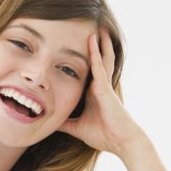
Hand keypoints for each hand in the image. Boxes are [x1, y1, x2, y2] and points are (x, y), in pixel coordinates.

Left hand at [57, 27, 147, 156]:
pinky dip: (95, 55)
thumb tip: (49, 123)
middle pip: (97, 61)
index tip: (74, 48)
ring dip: (98, 44)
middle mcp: (99, 86)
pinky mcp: (106, 89)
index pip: (87, 72)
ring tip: (96, 28)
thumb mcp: (76, 128)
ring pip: (101, 60)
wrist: (121, 142)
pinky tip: (92, 43)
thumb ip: (64, 123)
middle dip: (94, 47)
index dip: (83, 60)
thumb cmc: (103, 135)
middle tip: (89, 29)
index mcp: (93, 94)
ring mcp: (103, 86)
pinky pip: (99, 68)